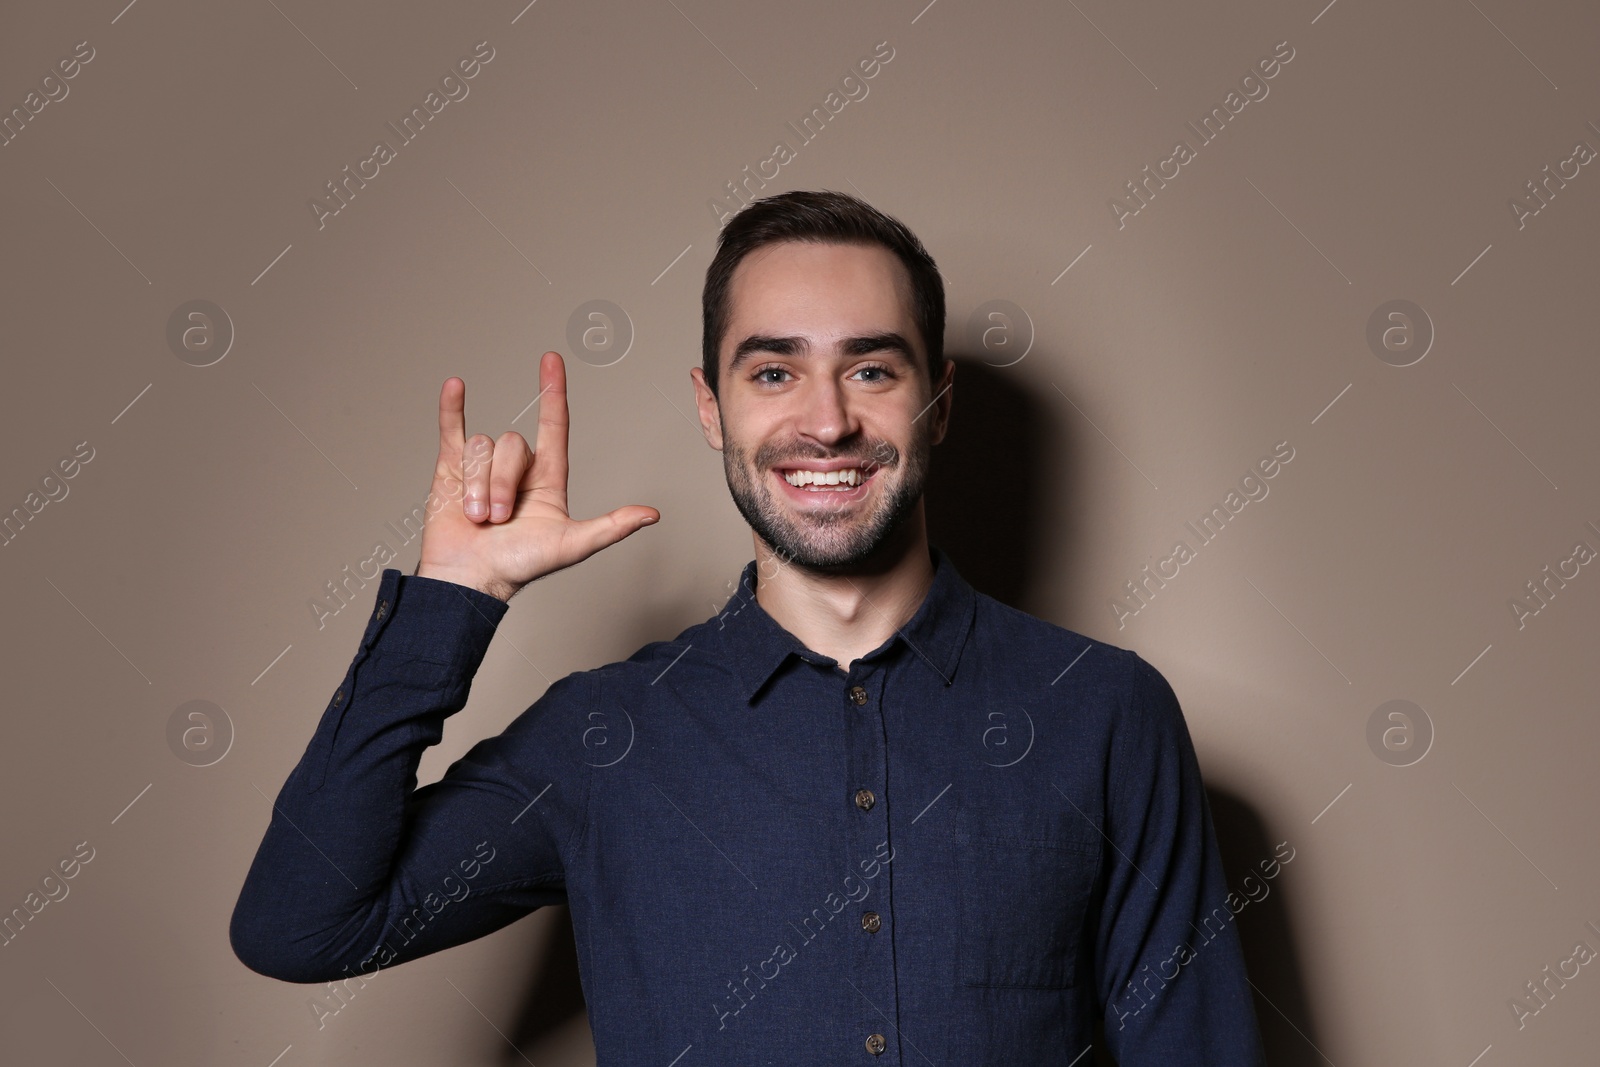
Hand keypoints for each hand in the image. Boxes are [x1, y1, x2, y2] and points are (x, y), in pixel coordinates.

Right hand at [414, 352, 658, 600]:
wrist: (470, 580)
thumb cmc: (520, 567)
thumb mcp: (571, 545)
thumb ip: (610, 527)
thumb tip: (652, 515)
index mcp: (547, 479)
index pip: (553, 424)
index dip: (553, 392)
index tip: (552, 360)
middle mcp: (517, 470)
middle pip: (513, 444)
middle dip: (503, 484)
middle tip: (498, 519)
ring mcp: (483, 468)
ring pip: (484, 447)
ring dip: (479, 485)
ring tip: (477, 518)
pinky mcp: (451, 470)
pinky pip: (453, 429)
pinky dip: (452, 408)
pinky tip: (455, 385)